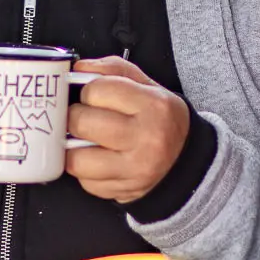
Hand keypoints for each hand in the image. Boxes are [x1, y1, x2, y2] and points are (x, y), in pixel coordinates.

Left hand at [65, 57, 190, 203]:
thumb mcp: (147, 86)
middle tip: (85, 117)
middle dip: (77, 117)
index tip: (94, 96)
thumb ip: (113, 70)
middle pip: (82, 122)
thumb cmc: (161, 119)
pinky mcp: (123, 191)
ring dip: (74, 147)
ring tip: (85, 140)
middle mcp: (146, 139)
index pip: (97, 90)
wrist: (185, 161)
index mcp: (154, 106)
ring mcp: (134, 169)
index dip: (89, 91)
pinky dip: (85, 169)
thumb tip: (78, 69)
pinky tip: (98, 159)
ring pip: (77, 158)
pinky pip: (85, 181)